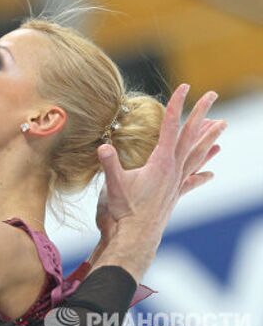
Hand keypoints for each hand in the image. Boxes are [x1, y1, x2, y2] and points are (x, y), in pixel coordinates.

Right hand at [97, 85, 225, 234]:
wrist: (135, 237)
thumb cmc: (124, 211)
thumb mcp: (113, 184)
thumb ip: (110, 163)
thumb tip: (104, 146)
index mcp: (161, 163)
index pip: (171, 127)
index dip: (177, 106)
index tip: (184, 88)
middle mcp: (174, 170)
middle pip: (192, 136)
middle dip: (203, 114)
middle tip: (213, 96)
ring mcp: (176, 183)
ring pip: (197, 155)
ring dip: (209, 139)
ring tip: (221, 127)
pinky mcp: (174, 195)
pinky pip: (192, 180)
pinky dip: (203, 174)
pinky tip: (211, 173)